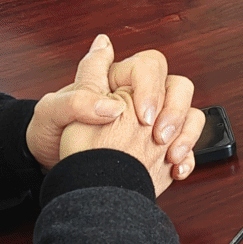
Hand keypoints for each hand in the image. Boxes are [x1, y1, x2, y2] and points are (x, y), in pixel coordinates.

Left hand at [29, 34, 208, 185]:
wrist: (63, 177)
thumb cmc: (52, 138)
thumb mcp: (51, 113)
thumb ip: (77, 98)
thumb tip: (111, 104)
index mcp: (115, 82)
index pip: (148, 66)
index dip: (151, 87)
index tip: (143, 117)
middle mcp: (139, 99)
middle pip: (178, 86)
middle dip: (175, 112)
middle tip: (158, 137)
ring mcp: (154, 125)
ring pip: (190, 114)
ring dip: (187, 134)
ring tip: (170, 156)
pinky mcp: (161, 149)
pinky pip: (188, 147)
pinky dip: (188, 158)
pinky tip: (174, 170)